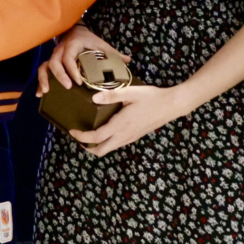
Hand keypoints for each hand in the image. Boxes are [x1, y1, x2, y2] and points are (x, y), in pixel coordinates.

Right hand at [36, 24, 121, 96]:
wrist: (75, 31)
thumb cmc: (88, 40)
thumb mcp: (101, 44)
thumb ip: (112, 53)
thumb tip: (128, 60)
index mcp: (72, 45)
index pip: (69, 58)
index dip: (72, 70)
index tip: (80, 82)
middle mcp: (60, 50)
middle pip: (54, 63)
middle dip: (60, 76)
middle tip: (68, 87)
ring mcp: (54, 56)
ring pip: (45, 66)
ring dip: (44, 79)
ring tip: (46, 92)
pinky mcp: (51, 62)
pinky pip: (43, 71)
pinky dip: (40, 82)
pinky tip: (40, 94)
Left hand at [72, 84, 186, 156]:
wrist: (171, 105)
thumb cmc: (151, 97)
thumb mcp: (130, 93)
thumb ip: (111, 95)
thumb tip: (93, 97)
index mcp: (120, 125)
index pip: (96, 137)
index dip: (81, 137)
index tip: (72, 131)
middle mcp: (124, 135)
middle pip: (100, 150)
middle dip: (87, 147)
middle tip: (79, 136)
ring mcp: (130, 138)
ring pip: (109, 149)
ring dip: (97, 145)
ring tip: (89, 133)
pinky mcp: (135, 137)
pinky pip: (117, 144)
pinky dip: (107, 142)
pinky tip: (105, 130)